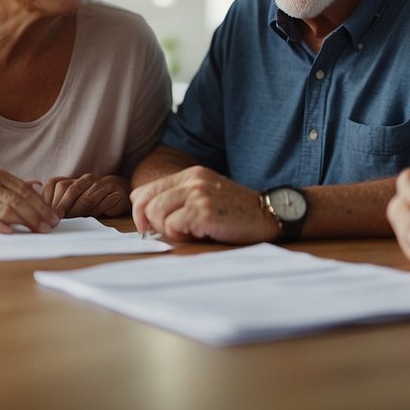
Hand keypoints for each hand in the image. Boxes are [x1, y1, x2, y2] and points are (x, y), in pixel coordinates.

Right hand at [0, 168, 58, 233]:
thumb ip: (13, 184)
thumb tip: (38, 185)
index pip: (26, 191)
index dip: (42, 205)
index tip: (55, 218)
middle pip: (20, 200)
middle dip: (39, 215)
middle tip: (51, 227)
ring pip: (7, 209)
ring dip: (26, 221)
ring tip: (38, 231)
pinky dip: (0, 226)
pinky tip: (11, 233)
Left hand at [43, 174, 128, 217]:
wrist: (121, 193)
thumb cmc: (94, 201)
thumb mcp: (75, 200)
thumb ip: (61, 203)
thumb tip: (45, 215)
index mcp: (76, 179)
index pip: (58, 184)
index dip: (51, 199)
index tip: (47, 213)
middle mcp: (89, 179)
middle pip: (72, 190)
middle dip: (63, 207)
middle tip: (58, 220)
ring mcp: (104, 185)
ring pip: (88, 198)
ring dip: (79, 212)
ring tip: (74, 222)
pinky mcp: (117, 194)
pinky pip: (104, 203)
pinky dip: (97, 212)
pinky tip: (93, 218)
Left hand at [130, 165, 277, 243]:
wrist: (269, 215)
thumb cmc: (237, 212)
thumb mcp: (206, 195)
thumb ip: (178, 198)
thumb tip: (144, 215)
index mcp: (190, 174)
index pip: (144, 191)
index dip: (140, 212)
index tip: (147, 228)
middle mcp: (192, 180)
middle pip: (146, 205)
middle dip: (154, 225)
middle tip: (175, 232)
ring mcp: (198, 195)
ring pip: (156, 215)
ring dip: (169, 230)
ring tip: (191, 231)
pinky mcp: (204, 212)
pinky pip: (174, 226)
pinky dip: (182, 235)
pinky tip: (200, 233)